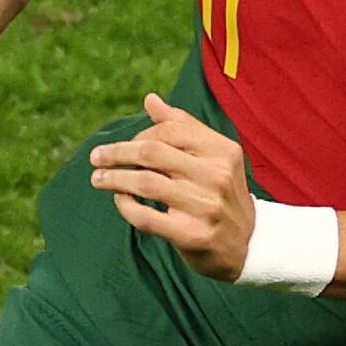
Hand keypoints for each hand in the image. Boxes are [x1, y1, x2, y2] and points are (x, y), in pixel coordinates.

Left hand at [89, 92, 257, 280]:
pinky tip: (120, 200)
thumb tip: (151, 100)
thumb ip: (184, 128)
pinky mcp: (192, 234)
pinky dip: (126, 206)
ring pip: (146, 183)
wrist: (248, 245)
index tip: (125, 145)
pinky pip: (146, 217)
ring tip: (97, 179)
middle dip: (117, 152)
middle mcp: (217, 175)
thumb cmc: (222, 195)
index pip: (170, 130)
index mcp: (223, 150)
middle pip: (152, 153)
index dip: (140, 134)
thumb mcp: (214, 157)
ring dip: (114, 178)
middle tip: (97, 157)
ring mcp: (206, 206)